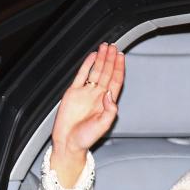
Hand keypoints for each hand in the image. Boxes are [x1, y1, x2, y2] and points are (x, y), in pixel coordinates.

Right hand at [50, 42, 124, 185]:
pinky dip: (87, 65)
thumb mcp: (102, 126)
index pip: (115, 81)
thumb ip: (110, 110)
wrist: (68, 142)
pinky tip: (92, 56)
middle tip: (114, 47)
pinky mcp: (73, 92)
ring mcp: (86, 92)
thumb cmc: (86, 138)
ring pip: (95, 71)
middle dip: (111, 59)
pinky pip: (81, 75)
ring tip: (105, 47)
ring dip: (101, 59)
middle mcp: (97, 95)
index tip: (121, 57)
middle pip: (107, 73)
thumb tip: (110, 94)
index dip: (119, 68)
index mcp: (107, 103)